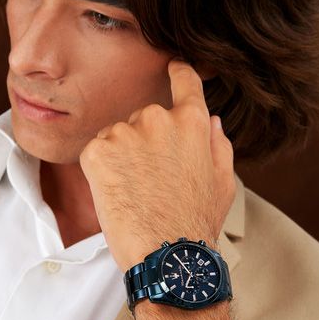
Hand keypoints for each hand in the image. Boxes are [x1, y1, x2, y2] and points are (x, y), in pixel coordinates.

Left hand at [78, 59, 235, 272]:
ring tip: (135, 191)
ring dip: (121, 155)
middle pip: (145, 117)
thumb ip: (217, 145)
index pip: (185, 82)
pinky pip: (96, 151)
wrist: (166, 254)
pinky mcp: (98, 150)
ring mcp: (126, 132)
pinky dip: (101, 169)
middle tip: (151, 179)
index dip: (179, 71)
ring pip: (118, 134)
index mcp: (192, 123)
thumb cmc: (196, 222)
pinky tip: (117, 193)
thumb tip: (211, 121)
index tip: (173, 65)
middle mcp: (158, 118)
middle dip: (144, 140)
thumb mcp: (222, 182)